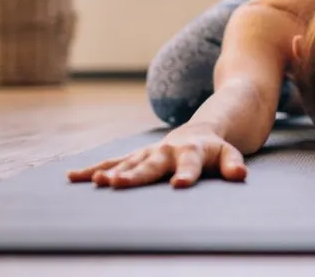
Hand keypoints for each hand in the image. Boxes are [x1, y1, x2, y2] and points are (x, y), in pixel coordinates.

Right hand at [66, 124, 246, 189]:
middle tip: (116, 183)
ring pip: (127, 162)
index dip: (185, 175)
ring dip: (111, 171)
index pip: (190, 165)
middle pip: (150, 164)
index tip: (178, 186)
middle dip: (134, 174)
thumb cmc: (216, 149)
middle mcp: (167, 151)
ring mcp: (149, 153)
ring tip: (96, 181)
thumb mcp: (230, 154)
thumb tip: (240, 175)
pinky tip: (73, 177)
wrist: (200, 129)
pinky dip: (94, 169)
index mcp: (193, 151)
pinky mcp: (136, 157)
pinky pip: (113, 162)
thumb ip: (233, 164)